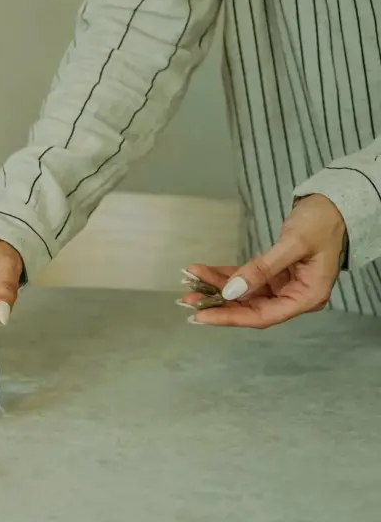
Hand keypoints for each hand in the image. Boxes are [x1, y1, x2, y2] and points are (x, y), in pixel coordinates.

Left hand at [181, 194, 345, 328]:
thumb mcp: (292, 244)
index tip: (201, 316)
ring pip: (244, 294)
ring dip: (216, 288)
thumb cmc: (322, 222)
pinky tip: (202, 272)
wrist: (335, 204)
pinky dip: (224, 276)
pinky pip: (245, 279)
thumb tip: (231, 291)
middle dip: (217, 304)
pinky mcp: (274, 274)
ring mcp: (283, 286)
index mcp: (306, 297)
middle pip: (250, 308)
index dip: (230, 317)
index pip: (263, 316)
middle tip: (187, 299)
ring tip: (189, 283)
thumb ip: (262, 269)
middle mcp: (294, 296)